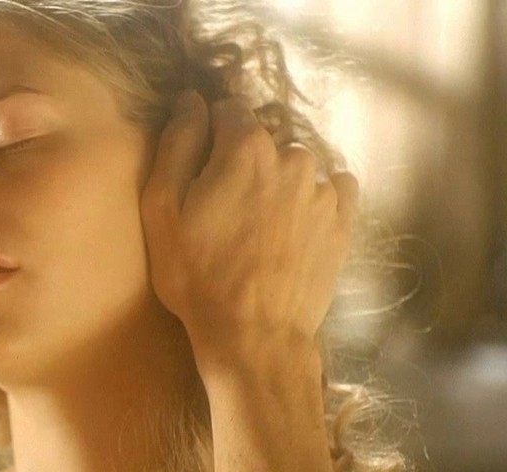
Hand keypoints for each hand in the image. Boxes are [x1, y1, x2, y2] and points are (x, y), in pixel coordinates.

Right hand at [141, 91, 357, 388]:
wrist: (254, 336)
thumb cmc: (197, 275)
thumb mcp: (162, 208)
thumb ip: (178, 144)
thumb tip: (191, 100)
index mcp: (246, 147)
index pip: (228, 110)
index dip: (209, 135)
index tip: (199, 168)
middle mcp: (293, 157)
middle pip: (262, 140)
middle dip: (242, 161)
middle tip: (222, 207)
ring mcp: (324, 189)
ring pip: (294, 166)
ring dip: (276, 182)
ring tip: (256, 226)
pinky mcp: (343, 221)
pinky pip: (331, 188)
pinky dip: (310, 198)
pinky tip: (290, 227)